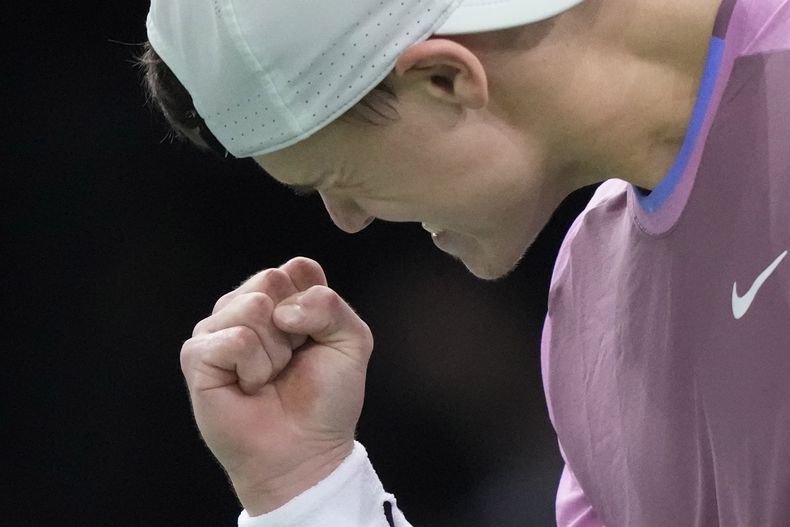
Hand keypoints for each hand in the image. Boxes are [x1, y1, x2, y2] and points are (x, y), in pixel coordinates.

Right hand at [180, 257, 372, 514]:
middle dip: (295, 327)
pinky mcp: (198, 355)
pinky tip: (250, 386)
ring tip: (270, 376)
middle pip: (271, 279)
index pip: (298, 267)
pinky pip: (235, 338)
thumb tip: (282, 308)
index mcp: (282, 297)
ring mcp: (218, 328)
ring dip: (275, 351)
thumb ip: (330, 305)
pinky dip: (254, 367)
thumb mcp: (352, 340)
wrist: (305, 449)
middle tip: (291, 361)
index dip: (315, 305)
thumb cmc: (326, 399)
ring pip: (252, 306)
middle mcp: (246, 306)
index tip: (315, 340)